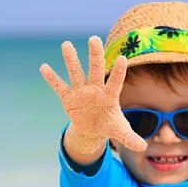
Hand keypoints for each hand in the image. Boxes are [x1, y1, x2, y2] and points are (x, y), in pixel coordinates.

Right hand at [40, 36, 146, 152]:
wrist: (93, 128)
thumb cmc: (109, 124)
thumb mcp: (120, 132)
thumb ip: (130, 138)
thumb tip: (143, 148)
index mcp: (110, 96)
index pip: (116, 82)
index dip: (119, 72)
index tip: (122, 59)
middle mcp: (96, 89)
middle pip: (96, 70)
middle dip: (95, 55)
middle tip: (94, 38)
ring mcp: (81, 92)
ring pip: (76, 73)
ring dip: (71, 60)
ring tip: (66, 44)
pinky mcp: (69, 98)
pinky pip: (59, 87)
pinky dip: (52, 78)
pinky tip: (44, 67)